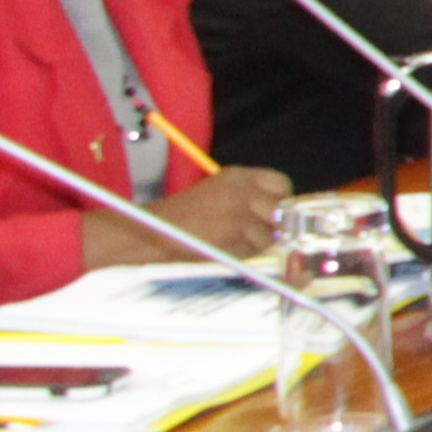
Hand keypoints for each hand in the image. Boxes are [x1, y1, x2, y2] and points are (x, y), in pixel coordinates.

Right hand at [149, 165, 289, 255]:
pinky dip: (245, 255)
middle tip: (261, 234)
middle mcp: (242, 192)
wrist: (149, 232)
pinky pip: (253, 251)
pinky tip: (226, 251)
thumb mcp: (219, 193)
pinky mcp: (231, 238)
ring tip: (234, 243)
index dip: (281, 200)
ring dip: (259, 245)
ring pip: (270, 236)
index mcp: (238, 176)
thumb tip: (283, 213)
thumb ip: (250, 197)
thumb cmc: (182, 217)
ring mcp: (238, 215)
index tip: (275, 212)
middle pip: (281, 211)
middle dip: (276, 225)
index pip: (281, 184)